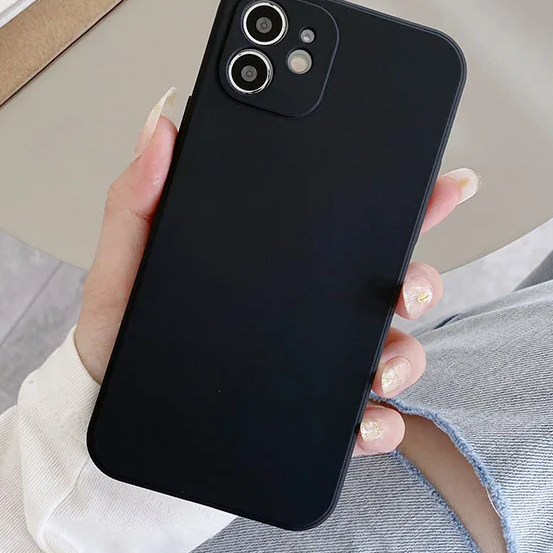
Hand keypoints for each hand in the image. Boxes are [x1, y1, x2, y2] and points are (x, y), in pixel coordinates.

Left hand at [75, 89, 479, 457]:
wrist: (109, 418)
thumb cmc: (119, 342)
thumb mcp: (124, 266)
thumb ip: (139, 201)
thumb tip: (160, 127)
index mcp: (276, 265)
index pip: (348, 225)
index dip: (404, 199)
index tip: (444, 183)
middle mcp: (308, 312)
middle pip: (390, 286)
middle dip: (421, 281)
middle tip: (406, 288)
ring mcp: (317, 367)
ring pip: (392, 353)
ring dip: (406, 357)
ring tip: (379, 368)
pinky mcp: (312, 419)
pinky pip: (365, 423)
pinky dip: (379, 425)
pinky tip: (362, 421)